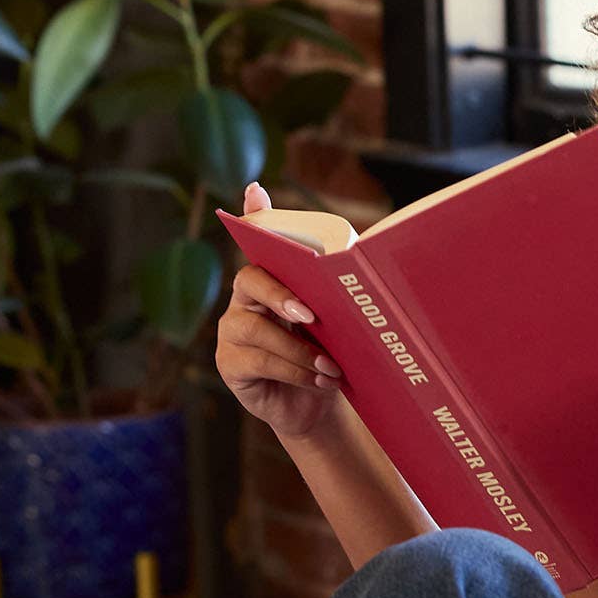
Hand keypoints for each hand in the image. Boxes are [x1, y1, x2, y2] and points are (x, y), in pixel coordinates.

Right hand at [215, 181, 345, 444]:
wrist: (318, 406)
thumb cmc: (329, 357)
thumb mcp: (338, 326)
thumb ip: (339, 297)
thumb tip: (367, 267)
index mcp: (272, 280)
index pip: (258, 241)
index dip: (254, 216)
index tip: (257, 190)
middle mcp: (244, 300)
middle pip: (249, 280)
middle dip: (281, 295)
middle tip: (311, 316)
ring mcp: (231, 332)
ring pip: (256, 329)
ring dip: (298, 349)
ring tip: (330, 366)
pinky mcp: (230, 366)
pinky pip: (257, 362)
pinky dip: (293, 372)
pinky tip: (319, 380)